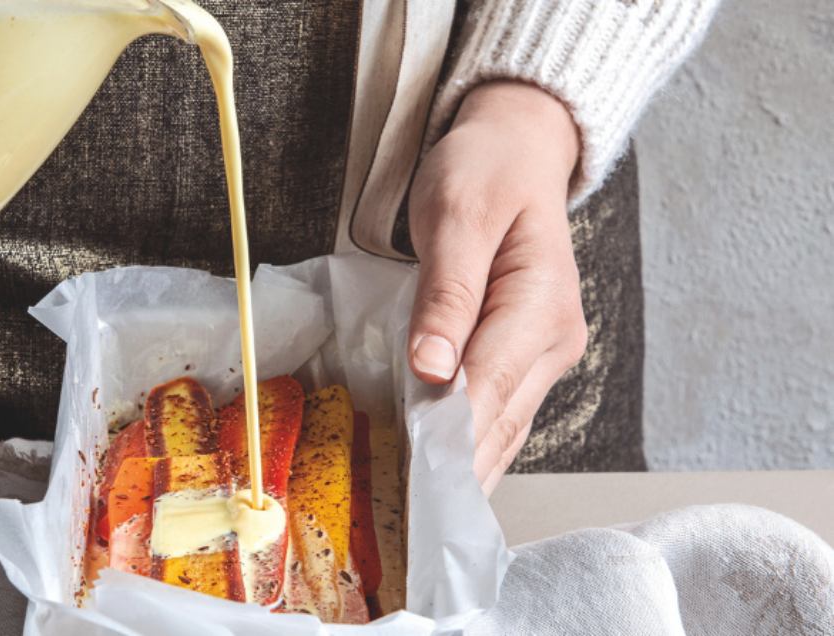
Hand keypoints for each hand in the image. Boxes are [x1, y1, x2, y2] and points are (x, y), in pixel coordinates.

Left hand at [408, 80, 586, 496]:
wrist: (516, 149)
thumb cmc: (485, 171)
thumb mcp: (458, 214)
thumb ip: (447, 292)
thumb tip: (435, 369)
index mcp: (540, 306)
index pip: (488, 388)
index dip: (448, 437)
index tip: (411, 478)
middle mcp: (553, 341)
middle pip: (499, 421)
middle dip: (455, 470)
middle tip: (407, 519)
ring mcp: (543, 354)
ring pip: (503, 427)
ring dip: (464, 469)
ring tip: (421, 515)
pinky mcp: (524, 357)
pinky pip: (498, 412)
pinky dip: (470, 445)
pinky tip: (443, 476)